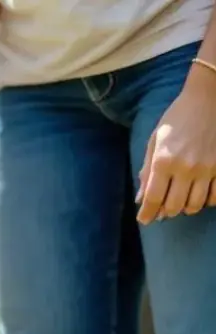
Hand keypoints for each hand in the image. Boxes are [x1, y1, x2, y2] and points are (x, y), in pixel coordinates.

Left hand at [136, 65, 215, 223]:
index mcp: (164, 160)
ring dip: (186, 207)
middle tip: (163, 208)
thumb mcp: (155, 141)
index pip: (153, 198)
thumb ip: (147, 170)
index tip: (145, 220)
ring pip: (196, 205)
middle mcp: (186, 167)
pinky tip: (201, 194)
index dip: (147, 214)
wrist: (209, 97)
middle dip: (166, 212)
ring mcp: (208, 168)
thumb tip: (140, 198)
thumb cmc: (178, 118)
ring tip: (182, 200)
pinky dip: (207, 201)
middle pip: (174, 207)